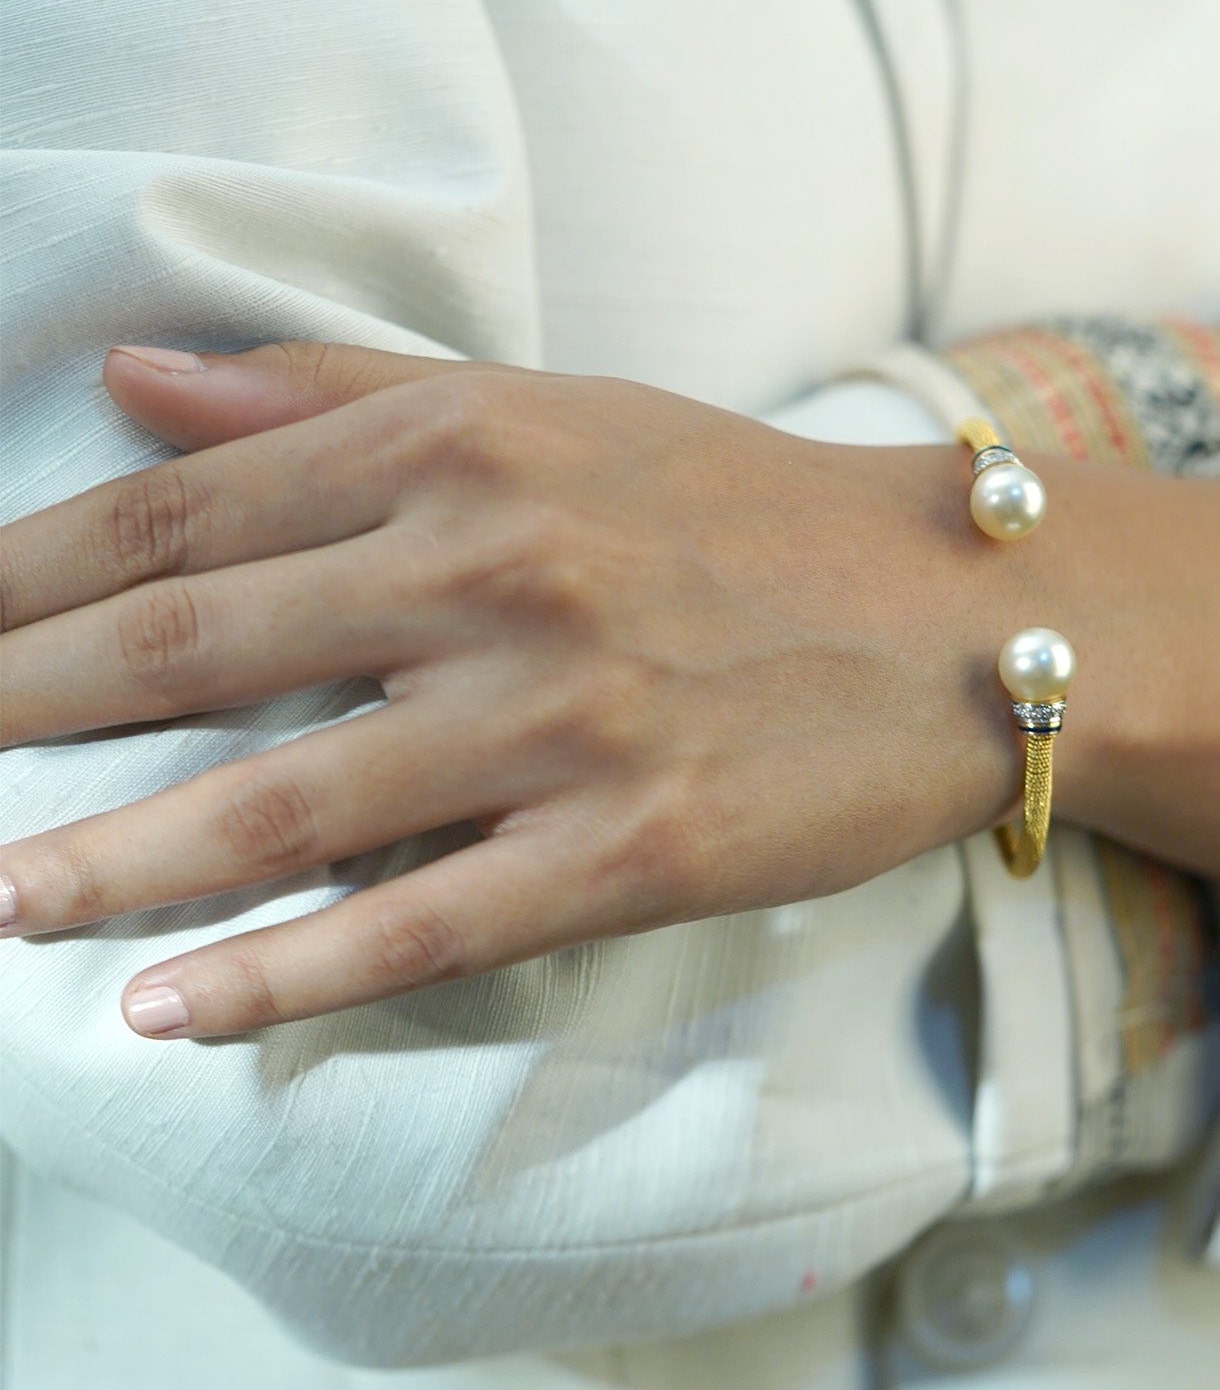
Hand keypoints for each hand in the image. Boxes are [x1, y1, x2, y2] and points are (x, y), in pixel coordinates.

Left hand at [0, 343, 1023, 1037]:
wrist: (956, 607)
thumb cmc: (746, 506)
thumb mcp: (555, 411)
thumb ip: (345, 395)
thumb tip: (141, 380)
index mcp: (462, 450)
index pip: (179, 514)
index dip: (18, 579)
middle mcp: (497, 572)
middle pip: (192, 648)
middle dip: (14, 709)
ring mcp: (563, 718)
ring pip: (283, 805)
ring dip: (104, 863)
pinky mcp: (635, 847)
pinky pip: (424, 921)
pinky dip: (286, 975)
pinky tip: (172, 1009)